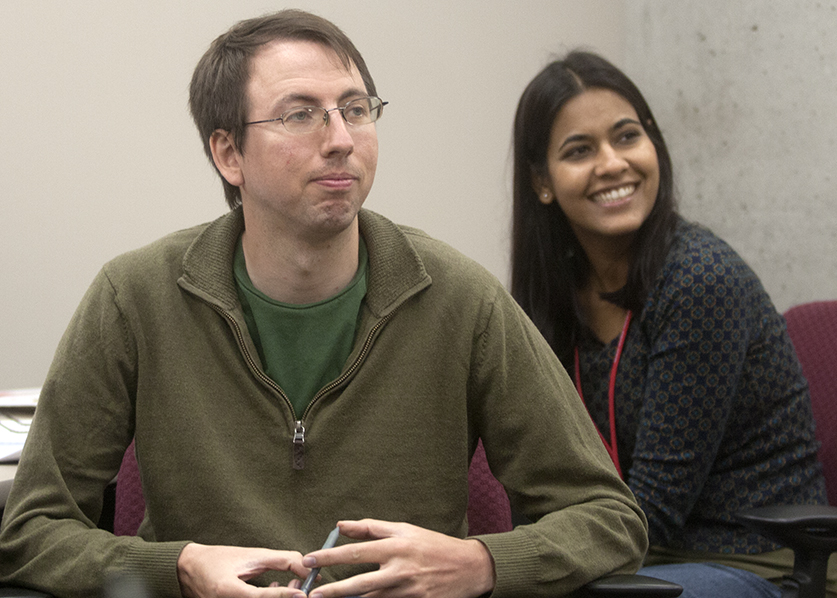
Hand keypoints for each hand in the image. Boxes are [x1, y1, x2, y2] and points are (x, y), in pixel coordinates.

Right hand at [177, 542, 310, 597]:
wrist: (188, 570)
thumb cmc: (218, 560)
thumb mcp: (250, 555)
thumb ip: (281, 560)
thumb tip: (307, 567)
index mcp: (227, 590)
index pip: (260, 597)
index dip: (283, 596)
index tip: (302, 593)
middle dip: (285, 597)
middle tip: (301, 587)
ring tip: (289, 584)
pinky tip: (274, 589)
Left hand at [302, 519, 494, 597]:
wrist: (469, 568)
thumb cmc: (433, 545)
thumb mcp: (405, 530)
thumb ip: (372, 527)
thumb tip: (340, 525)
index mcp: (396, 547)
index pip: (356, 551)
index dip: (330, 556)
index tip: (309, 559)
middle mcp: (400, 570)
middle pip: (358, 583)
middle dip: (332, 589)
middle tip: (311, 592)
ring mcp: (407, 591)